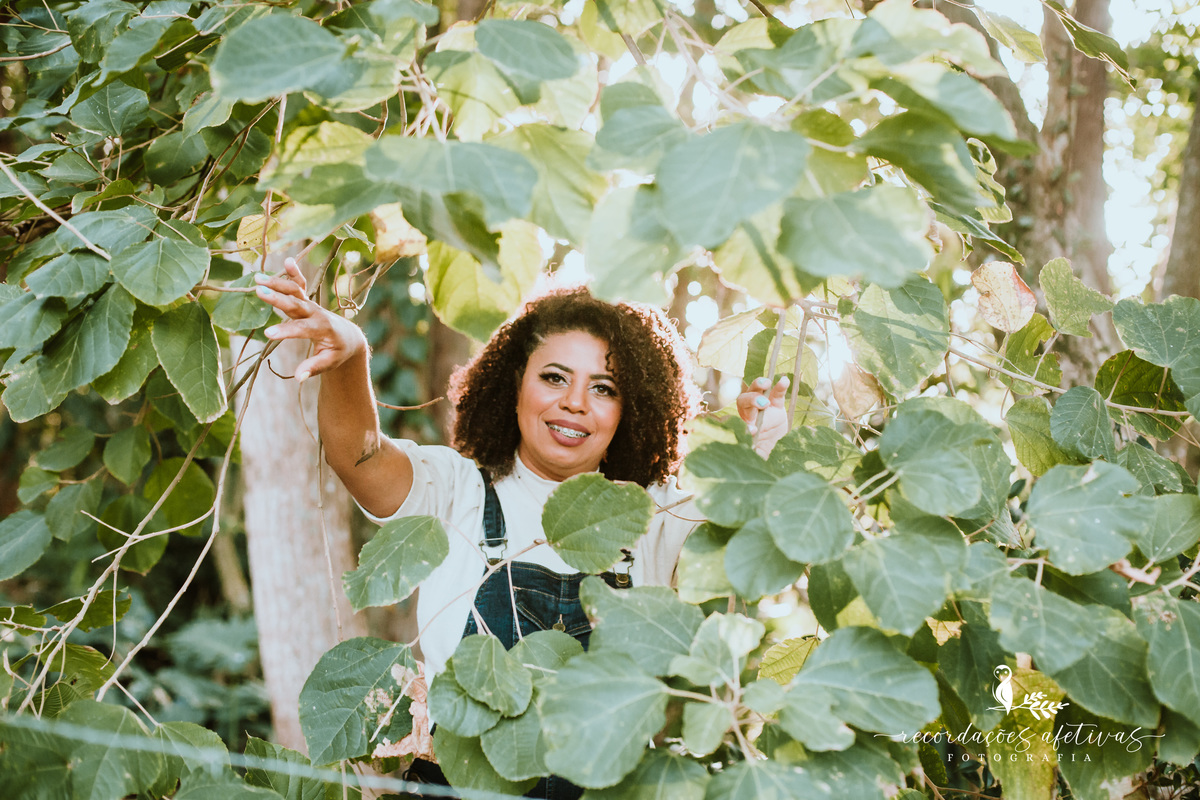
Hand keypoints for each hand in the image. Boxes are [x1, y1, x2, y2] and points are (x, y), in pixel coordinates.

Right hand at [254, 257, 367, 382]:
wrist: (348, 336)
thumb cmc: (338, 351)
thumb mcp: (330, 362)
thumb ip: (314, 368)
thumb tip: (298, 377)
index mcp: (322, 328)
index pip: (302, 329)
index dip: (286, 332)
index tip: (268, 334)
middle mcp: (316, 313)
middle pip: (296, 304)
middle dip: (277, 299)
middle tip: (258, 292)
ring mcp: (312, 304)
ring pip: (295, 291)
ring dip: (278, 283)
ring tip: (257, 278)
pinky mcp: (307, 300)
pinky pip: (301, 285)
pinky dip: (294, 273)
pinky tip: (286, 261)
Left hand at [736, 376, 789, 456]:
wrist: (773, 436)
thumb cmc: (762, 443)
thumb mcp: (761, 450)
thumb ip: (758, 454)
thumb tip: (755, 460)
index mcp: (743, 424)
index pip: (740, 421)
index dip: (745, 424)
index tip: (752, 430)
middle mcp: (749, 410)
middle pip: (744, 400)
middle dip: (752, 400)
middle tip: (762, 404)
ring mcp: (762, 402)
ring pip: (755, 390)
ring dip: (759, 385)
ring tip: (766, 384)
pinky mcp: (775, 400)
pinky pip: (776, 391)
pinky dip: (780, 386)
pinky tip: (784, 380)